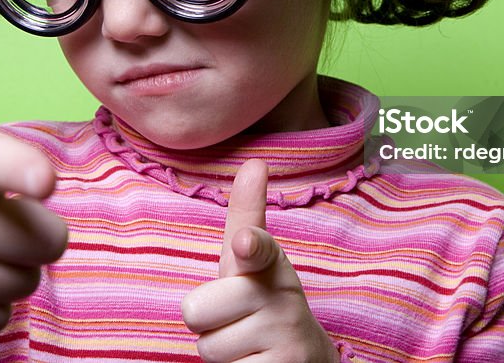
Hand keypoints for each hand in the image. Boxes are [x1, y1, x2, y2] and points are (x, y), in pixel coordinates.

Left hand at [181, 160, 338, 362]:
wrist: (306, 357)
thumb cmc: (264, 301)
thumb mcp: (252, 261)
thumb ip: (247, 216)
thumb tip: (256, 162)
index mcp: (271, 263)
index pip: (259, 249)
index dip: (250, 246)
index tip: (244, 243)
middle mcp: (284, 297)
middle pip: (197, 311)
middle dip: (207, 321)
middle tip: (235, 319)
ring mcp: (287, 338)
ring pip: (207, 348)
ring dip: (220, 349)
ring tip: (247, 343)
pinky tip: (257, 362)